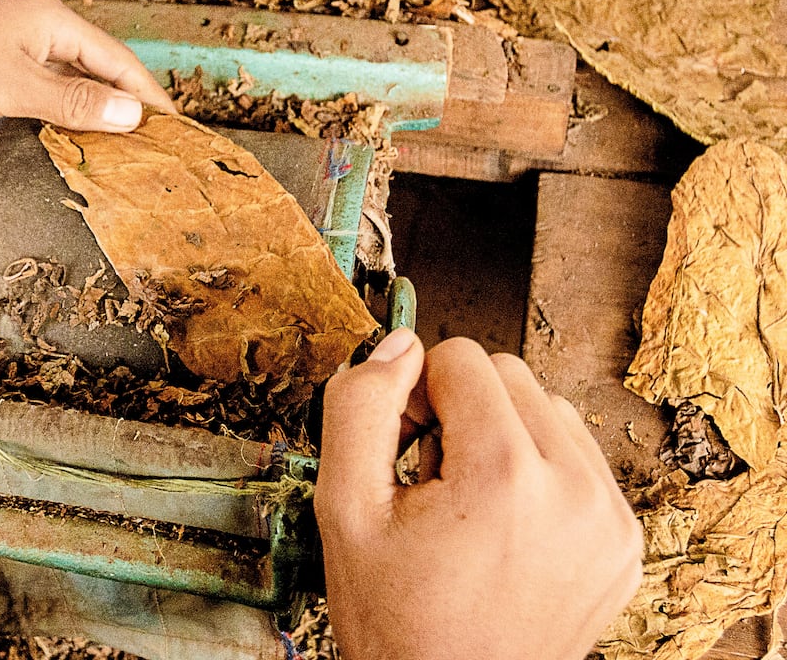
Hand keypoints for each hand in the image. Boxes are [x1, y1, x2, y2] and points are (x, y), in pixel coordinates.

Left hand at [0, 0, 174, 130]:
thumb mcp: (14, 86)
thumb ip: (74, 104)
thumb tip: (130, 116)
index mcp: (52, 22)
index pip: (119, 61)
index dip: (148, 95)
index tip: (174, 127)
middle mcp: (36, 29)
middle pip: (97, 69)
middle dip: (125, 105)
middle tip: (151, 146)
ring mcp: (9, 47)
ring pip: (66, 82)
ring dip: (90, 113)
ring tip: (117, 151)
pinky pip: (37, 91)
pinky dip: (57, 115)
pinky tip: (63, 138)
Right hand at [316, 330, 642, 659]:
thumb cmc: (398, 622)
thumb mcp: (345, 511)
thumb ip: (360, 410)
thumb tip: (398, 345)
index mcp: (503, 476)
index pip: (462, 357)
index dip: (417, 395)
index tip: (404, 449)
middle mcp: (573, 490)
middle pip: (511, 374)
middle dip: (462, 409)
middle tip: (432, 478)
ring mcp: (608, 518)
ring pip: (550, 411)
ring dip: (504, 436)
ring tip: (469, 504)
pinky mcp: (623, 541)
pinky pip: (580, 460)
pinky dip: (539, 473)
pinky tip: (505, 523)